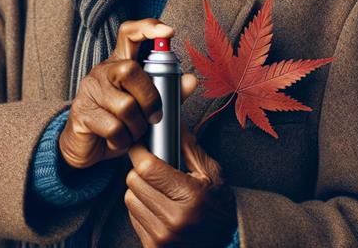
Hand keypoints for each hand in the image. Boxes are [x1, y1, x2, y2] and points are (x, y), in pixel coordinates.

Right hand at [59, 18, 197, 168]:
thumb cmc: (119, 122)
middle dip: (149, 98)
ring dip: (137, 126)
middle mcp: (102, 72)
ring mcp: (89, 91)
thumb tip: (191, 80)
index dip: (148, 28)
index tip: (168, 32)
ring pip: (125, 106)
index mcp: (119, 63)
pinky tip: (119, 140)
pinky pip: (114, 128)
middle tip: (154, 116)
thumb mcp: (146, 107)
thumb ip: (168, 93)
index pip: (129, 33)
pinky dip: (124, 140)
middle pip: (129, 70)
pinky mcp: (82, 114)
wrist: (87, 147)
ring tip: (134, 132)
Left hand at [124, 127, 236, 247]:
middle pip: (134, 181)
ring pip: (129, 198)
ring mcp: (162, 236)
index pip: (147, 167)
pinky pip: (132, 216)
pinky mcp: (153, 246)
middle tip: (155, 170)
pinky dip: (141, 208)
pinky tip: (158, 207)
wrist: (227, 242)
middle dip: (141, 170)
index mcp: (191, 197)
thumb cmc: (219, 205)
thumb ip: (187, 146)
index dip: (140, 151)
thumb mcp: (211, 173)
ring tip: (159, 190)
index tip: (141, 145)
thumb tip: (170, 121)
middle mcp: (174, 219)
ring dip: (140, 190)